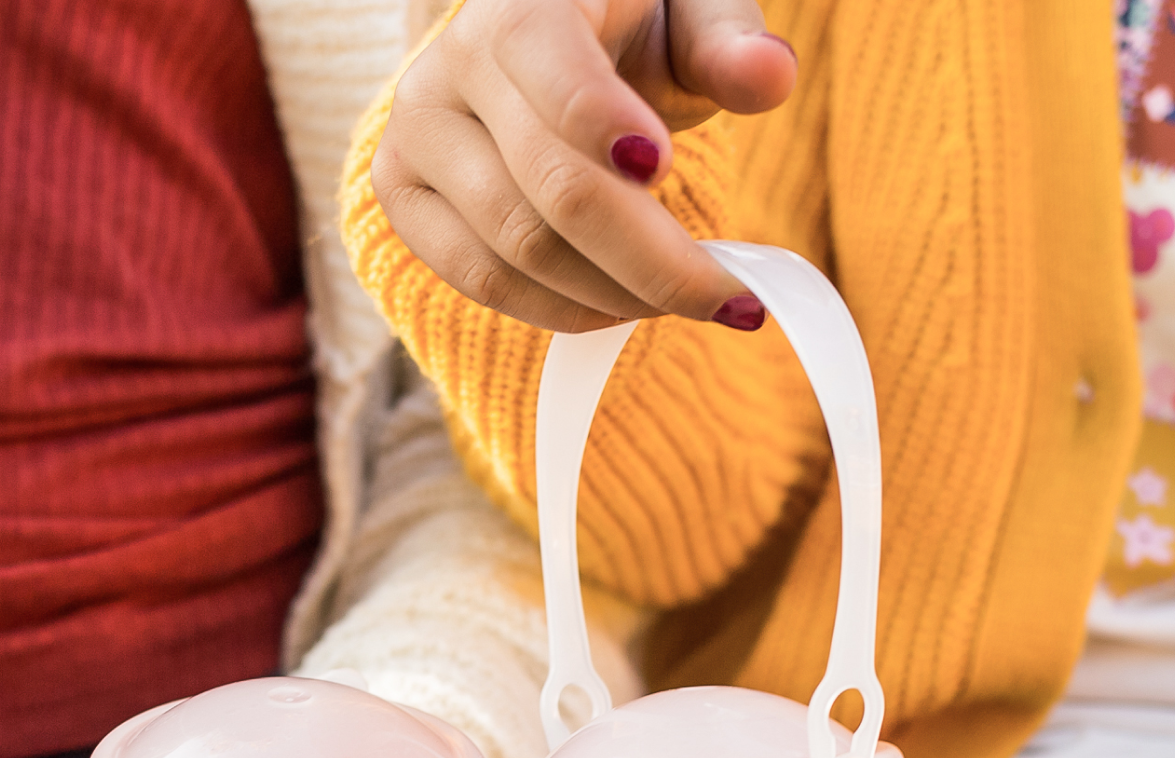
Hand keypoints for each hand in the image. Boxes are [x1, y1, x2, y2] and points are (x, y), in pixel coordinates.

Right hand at [372, 0, 795, 331]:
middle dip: (653, 258)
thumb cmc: (625, 26)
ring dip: (616, 294)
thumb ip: (727, 40)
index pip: (551, 66)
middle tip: (728, 296)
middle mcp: (447, 68)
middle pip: (552, 189)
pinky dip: (561, 309)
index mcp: (519, 1)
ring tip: (684, 301)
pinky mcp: (403, 199)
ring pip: (519, 250)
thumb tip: (770, 77)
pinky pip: (483, 281)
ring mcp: (414, 139)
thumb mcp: (687, 11)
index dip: (603, 123)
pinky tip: (620, 308)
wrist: (533, 49)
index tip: (666, 168)